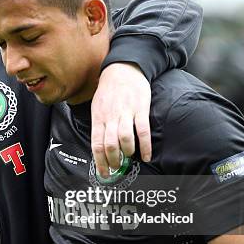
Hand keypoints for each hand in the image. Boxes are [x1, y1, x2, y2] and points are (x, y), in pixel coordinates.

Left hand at [91, 62, 151, 177]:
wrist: (123, 69)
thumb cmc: (108, 91)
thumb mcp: (96, 106)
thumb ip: (99, 125)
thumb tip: (99, 147)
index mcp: (98, 118)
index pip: (96, 144)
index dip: (100, 162)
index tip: (103, 174)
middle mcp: (110, 117)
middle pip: (110, 144)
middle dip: (113, 160)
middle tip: (117, 168)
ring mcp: (126, 113)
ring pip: (125, 139)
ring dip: (128, 152)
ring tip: (129, 159)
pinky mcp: (140, 109)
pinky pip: (143, 131)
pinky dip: (145, 146)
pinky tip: (146, 156)